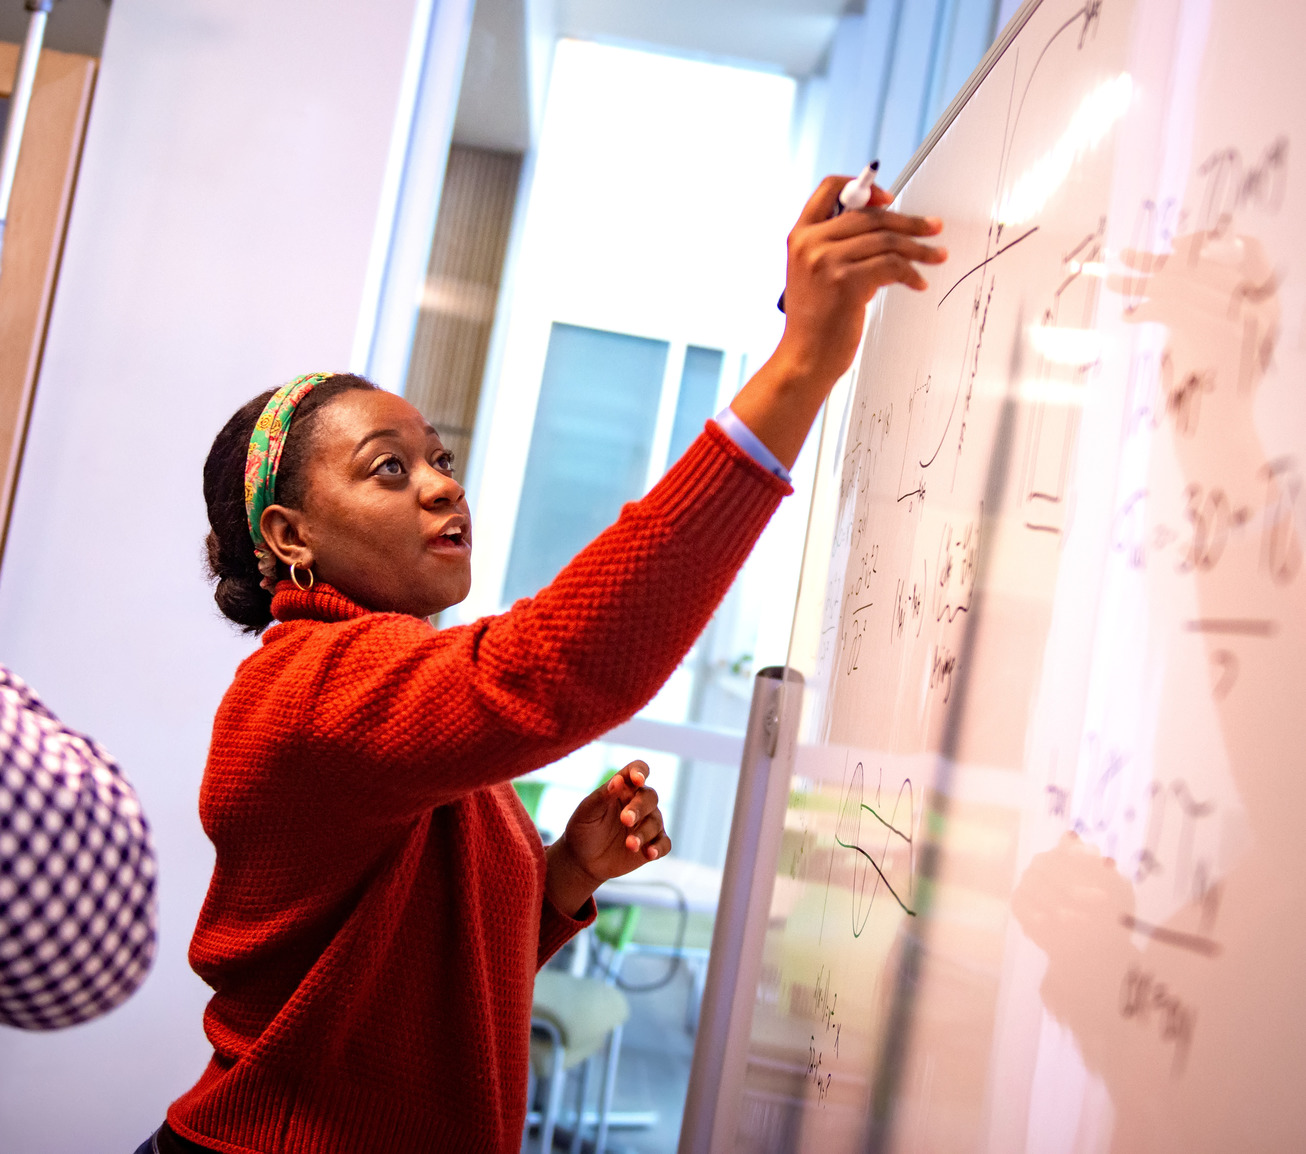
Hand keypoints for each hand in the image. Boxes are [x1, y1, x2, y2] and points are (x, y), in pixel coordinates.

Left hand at [545, 761, 670, 915]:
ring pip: (655, 822)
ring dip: (644, 833)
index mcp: (624, 788)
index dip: (640, 771)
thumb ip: (602, 796)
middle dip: (639, 808)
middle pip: (650, 797)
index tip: (637, 779)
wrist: (582, 860)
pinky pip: (664, 844)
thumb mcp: (587, 812)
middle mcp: (639, 802)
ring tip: (629, 845)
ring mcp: (647, 824)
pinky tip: (649, 853)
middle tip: (625, 820)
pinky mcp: (652, 844)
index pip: (638, 770)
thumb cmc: (583, 828)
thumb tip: (618, 780)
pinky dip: (658, 848)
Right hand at [730, 176, 945, 467]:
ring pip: (886, 240)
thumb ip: (836, 246)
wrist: (804, 358)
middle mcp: (811, 243)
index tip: (889, 201)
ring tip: (936, 256)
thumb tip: (884, 231)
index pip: (831, 189)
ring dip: (918, 248)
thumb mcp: (813, 274)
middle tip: (933, 228)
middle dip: (909, 222)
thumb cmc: (813, 323)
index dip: (864, 189)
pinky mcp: (846, 281)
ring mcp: (827, 260)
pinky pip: (891, 266)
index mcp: (800, 235)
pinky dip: (911, 273)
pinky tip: (918, 282)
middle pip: (870, 215)